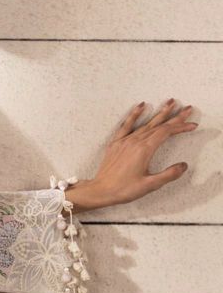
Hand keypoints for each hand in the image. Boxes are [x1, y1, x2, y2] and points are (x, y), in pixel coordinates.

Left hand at [66, 99, 198, 210]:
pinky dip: (134, 114)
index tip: (192, 125)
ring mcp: (125, 140)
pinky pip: (126, 125)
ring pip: (146, 123)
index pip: (166, 133)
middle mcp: (135, 141)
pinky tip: (141, 106)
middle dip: (175, 117)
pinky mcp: (116, 143)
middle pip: (159, 125)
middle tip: (187, 108)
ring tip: (170, 102)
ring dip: (159, 113)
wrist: (101, 190)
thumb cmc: (123, 189)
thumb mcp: (149, 185)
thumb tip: (183, 165)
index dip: (180, 127)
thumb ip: (168, 175)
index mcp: (144, 150)